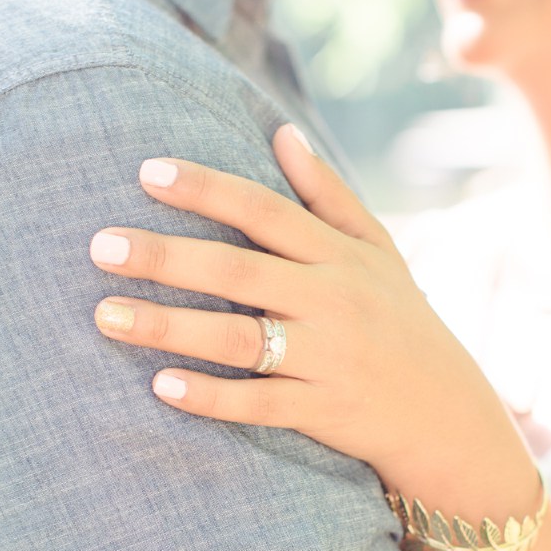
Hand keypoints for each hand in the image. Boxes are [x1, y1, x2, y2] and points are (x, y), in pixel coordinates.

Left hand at [88, 124, 514, 486]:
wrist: (449, 417)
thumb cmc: (400, 322)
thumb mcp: (377, 251)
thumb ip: (327, 195)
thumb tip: (282, 133)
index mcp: (338, 255)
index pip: (263, 211)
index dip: (206, 188)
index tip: (146, 171)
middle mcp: (331, 300)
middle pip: (237, 270)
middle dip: (166, 256)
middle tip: (100, 246)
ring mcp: (326, 357)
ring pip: (236, 339)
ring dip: (167, 326)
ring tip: (104, 316)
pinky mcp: (322, 412)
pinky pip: (258, 404)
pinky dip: (210, 397)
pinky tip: (160, 386)